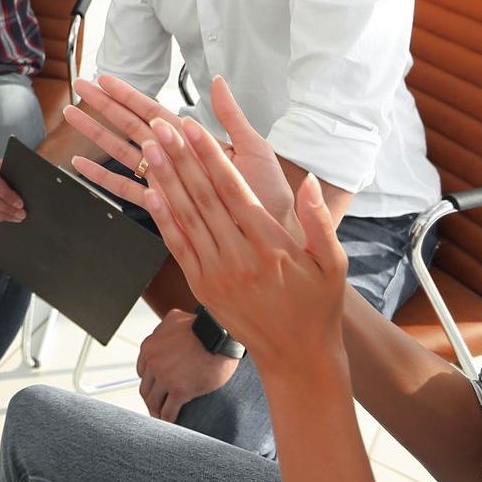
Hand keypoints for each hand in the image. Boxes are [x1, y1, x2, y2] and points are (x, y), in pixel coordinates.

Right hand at [0, 156, 24, 222]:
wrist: (0, 169)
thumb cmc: (10, 168)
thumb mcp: (15, 167)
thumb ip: (21, 175)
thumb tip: (31, 191)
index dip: (8, 195)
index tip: (21, 204)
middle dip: (7, 209)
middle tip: (22, 213)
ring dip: (4, 215)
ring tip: (18, 216)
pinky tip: (9, 217)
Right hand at [68, 74, 297, 237]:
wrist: (273, 234)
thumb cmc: (268, 195)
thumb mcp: (254, 148)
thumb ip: (231, 116)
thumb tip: (217, 81)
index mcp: (193, 141)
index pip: (152, 111)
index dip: (127, 94)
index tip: (104, 79)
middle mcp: (175, 158)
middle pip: (130, 126)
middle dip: (103, 107)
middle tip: (78, 87)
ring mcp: (166, 181)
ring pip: (122, 153)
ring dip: (96, 135)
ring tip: (72, 117)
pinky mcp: (162, 206)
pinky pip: (125, 190)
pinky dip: (102, 178)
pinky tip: (81, 167)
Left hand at [134, 116, 347, 371]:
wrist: (297, 357)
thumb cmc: (318, 306)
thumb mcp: (333, 264)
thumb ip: (319, 222)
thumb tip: (309, 183)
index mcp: (271, 246)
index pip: (233, 190)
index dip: (210, 156)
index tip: (192, 127)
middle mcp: (239, 257)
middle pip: (203, 197)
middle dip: (179, 157)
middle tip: (159, 124)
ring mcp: (217, 274)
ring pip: (185, 217)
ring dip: (165, 179)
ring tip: (148, 147)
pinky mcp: (203, 287)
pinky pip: (178, 246)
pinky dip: (163, 218)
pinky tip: (150, 191)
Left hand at [136, 309, 238, 421]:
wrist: (222, 335)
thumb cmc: (204, 326)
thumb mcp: (176, 319)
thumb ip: (165, 326)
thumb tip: (164, 328)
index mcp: (149, 347)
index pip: (143, 371)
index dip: (151, 381)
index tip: (157, 387)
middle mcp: (153, 363)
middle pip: (146, 388)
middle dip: (152, 398)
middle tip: (159, 406)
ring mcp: (165, 378)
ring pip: (154, 402)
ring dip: (157, 412)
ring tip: (163, 417)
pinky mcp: (180, 390)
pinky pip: (168, 411)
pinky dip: (169, 419)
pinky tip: (173, 422)